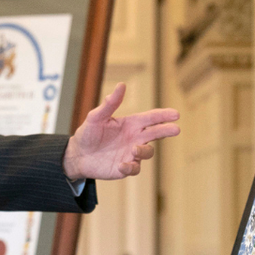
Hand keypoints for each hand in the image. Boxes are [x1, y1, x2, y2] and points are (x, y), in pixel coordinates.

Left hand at [63, 82, 179, 180]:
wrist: (78, 155)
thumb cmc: (88, 133)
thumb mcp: (96, 117)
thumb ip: (110, 104)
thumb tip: (121, 85)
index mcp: (131, 124)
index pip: (151, 118)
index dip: (163, 115)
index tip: (175, 114)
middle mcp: (134, 138)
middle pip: (156, 133)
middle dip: (166, 130)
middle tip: (175, 129)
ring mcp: (131, 153)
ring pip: (147, 152)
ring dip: (144, 150)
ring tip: (134, 148)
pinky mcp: (125, 167)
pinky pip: (133, 168)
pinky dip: (130, 167)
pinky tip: (121, 165)